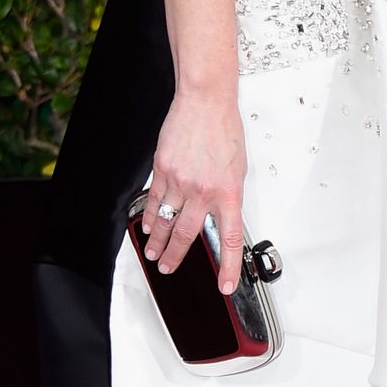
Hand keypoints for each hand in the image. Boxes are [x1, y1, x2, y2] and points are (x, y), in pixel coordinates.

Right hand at [141, 90, 246, 292]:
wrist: (206, 101)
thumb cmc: (225, 129)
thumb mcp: (238, 166)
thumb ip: (227, 193)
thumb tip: (220, 215)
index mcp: (229, 191)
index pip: (231, 239)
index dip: (229, 266)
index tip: (227, 286)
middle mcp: (204, 191)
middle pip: (187, 236)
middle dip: (177, 257)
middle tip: (168, 268)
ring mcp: (181, 182)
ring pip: (166, 223)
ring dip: (159, 242)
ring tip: (154, 254)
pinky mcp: (163, 170)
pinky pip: (153, 201)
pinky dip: (149, 217)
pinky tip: (148, 226)